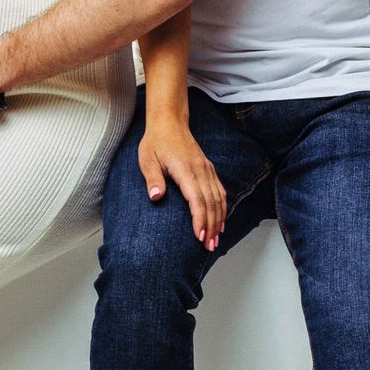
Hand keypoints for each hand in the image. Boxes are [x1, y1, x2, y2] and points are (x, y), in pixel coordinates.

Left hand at [137, 117, 226, 247]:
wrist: (169, 122)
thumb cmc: (156, 142)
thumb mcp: (147, 159)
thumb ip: (153, 179)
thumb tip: (156, 197)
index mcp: (185, 169)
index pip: (197, 199)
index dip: (200, 219)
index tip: (199, 236)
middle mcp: (200, 170)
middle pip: (211, 202)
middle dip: (212, 226)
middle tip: (209, 247)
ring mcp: (207, 169)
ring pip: (218, 198)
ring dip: (219, 220)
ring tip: (216, 240)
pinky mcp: (209, 169)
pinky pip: (220, 191)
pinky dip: (222, 208)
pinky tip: (220, 221)